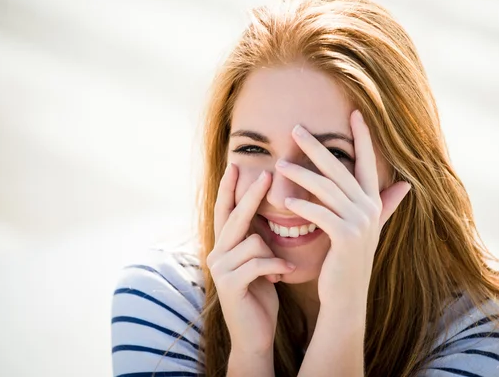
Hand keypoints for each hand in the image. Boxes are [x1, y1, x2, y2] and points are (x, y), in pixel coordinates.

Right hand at [207, 164, 296, 354]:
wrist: (255, 333)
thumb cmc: (260, 293)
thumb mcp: (260, 261)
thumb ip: (257, 238)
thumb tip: (270, 212)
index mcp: (224, 246)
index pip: (224, 210)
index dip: (229, 188)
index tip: (236, 165)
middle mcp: (217, 253)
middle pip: (235, 217)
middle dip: (251, 194)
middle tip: (267, 173)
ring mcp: (220, 269)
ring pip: (253, 241)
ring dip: (272, 255)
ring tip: (278, 270)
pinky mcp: (229, 284)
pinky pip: (258, 262)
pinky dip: (275, 267)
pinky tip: (282, 276)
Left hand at [274, 110, 411, 310]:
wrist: (346, 294)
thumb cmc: (350, 258)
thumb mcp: (369, 228)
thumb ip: (385, 204)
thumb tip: (406, 186)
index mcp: (372, 202)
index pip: (368, 162)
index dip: (363, 137)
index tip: (355, 113)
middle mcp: (369, 208)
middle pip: (341, 169)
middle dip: (318, 147)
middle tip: (296, 129)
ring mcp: (359, 222)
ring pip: (327, 189)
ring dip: (301, 174)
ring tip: (280, 165)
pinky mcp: (345, 237)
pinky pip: (320, 214)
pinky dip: (304, 206)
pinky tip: (287, 201)